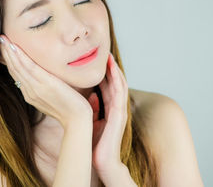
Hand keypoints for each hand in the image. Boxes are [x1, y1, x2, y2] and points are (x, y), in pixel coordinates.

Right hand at [0, 34, 92, 128]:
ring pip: (18, 67)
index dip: (9, 61)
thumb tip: (47, 77)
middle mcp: (30, 92)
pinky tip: (13, 47)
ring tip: (2, 39)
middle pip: (14, 70)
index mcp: (31, 95)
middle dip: (5, 54)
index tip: (4, 48)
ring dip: (9, 52)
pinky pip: (29, 68)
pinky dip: (20, 57)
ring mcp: (36, 88)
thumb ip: (47, 87)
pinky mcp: (45, 84)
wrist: (77, 119)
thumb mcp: (54, 96)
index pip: (17, 75)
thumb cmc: (70, 108)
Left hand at [90, 53, 128, 177]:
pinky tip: (113, 69)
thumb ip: (94, 109)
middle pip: (115, 82)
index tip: (97, 60)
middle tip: (103, 52)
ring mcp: (120, 109)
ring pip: (119, 84)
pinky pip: (120, 92)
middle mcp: (117, 107)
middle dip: (110, 67)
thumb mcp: (94, 122)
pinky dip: (117, 79)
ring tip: (108, 56)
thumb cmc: (97, 143)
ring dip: (114, 70)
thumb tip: (92, 97)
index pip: (108, 86)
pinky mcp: (120, 113)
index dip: (104, 73)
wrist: (103, 160)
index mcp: (110, 109)